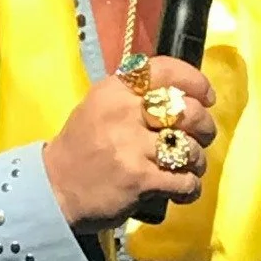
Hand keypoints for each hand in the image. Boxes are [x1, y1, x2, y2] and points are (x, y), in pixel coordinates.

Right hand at [43, 59, 216, 233]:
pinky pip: (185, 181)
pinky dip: (190, 188)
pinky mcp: (140, 179)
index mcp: (115, 91)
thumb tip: (182, 96)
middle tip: (202, 136)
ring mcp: (132, 147)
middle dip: (205, 126)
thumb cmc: (81, 148)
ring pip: (191, 149)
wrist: (54, 189)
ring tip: (187, 167)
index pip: (165, 71)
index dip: (195, 81)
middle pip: (188, 111)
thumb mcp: (99, 107)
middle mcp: (124, 114)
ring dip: (197, 161)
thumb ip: (134, 97)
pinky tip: (183, 189)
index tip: (206, 97)